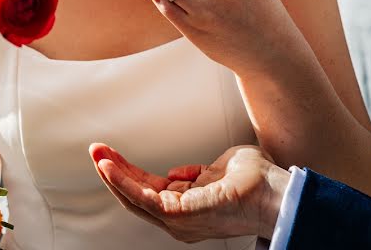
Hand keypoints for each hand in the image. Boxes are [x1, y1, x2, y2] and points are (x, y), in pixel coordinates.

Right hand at [89, 143, 289, 242]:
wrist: (274, 190)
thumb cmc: (256, 182)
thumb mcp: (217, 170)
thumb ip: (198, 172)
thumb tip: (179, 172)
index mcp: (187, 208)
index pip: (147, 191)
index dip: (127, 171)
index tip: (111, 154)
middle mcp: (179, 219)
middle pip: (135, 194)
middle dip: (112, 171)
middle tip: (96, 151)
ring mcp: (178, 220)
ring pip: (133, 197)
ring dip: (112, 174)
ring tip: (97, 155)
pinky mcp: (178, 215)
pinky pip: (141, 198)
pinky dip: (121, 181)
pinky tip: (108, 166)